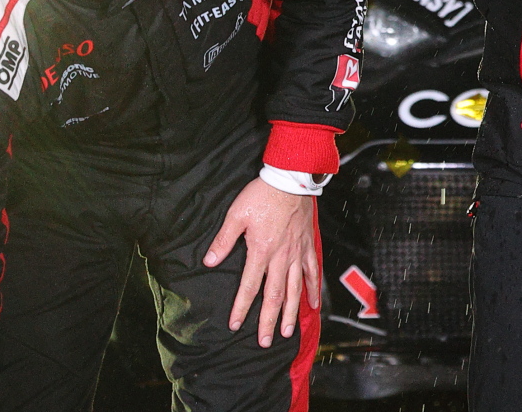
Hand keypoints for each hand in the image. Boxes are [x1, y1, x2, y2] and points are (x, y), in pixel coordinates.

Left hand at [204, 178, 319, 346]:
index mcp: (261, 251)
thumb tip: (208, 261)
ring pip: (295, 289)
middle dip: (269, 320)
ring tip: (287, 331)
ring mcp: (297, 253)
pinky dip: (313, 289)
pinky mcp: (307, 246)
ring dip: (290, 312)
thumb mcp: (236, 215)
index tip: (236, 325)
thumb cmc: (262, 195)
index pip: (249, 287)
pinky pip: (312, 271)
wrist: (291, 179)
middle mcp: (281, 257)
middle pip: (275, 295)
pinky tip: (312, 303)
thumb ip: (223, 240)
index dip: (241, 308)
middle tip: (265, 341)